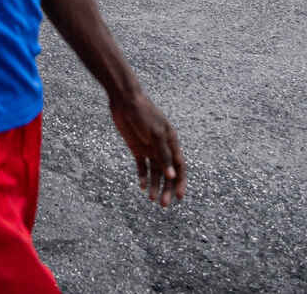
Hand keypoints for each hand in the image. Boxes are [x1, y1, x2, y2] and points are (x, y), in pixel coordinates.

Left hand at [110, 91, 184, 206]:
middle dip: (167, 189)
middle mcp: (162, 148)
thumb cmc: (144, 114)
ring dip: (154, 186)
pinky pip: (142, 166)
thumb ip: (163, 154)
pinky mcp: (137, 149)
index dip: (181, 182)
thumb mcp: (155, 134)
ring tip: (151, 198)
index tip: (180, 197)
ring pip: (155, 173)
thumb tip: (172, 176)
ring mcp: (149, 149)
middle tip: (164, 204)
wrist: (125, 101)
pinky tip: (141, 187)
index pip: (180, 167)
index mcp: (171, 143)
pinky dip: (142, 177)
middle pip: (168, 173)